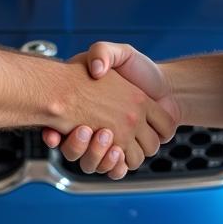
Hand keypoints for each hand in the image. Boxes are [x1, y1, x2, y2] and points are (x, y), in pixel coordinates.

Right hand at [43, 43, 180, 168]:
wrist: (169, 86)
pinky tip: (118, 151)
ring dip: (99, 155)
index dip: (54, 134)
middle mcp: (101, 129)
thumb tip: (95, 70)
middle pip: (78, 152)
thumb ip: (102, 52)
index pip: (58, 129)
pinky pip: (117, 170)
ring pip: (98, 163)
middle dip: (79, 145)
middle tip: (87, 129)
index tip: (54, 131)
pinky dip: (115, 165)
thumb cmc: (140, 69)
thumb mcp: (118, 53)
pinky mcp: (131, 152)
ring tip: (106, 135)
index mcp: (91, 109)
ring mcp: (117, 143)